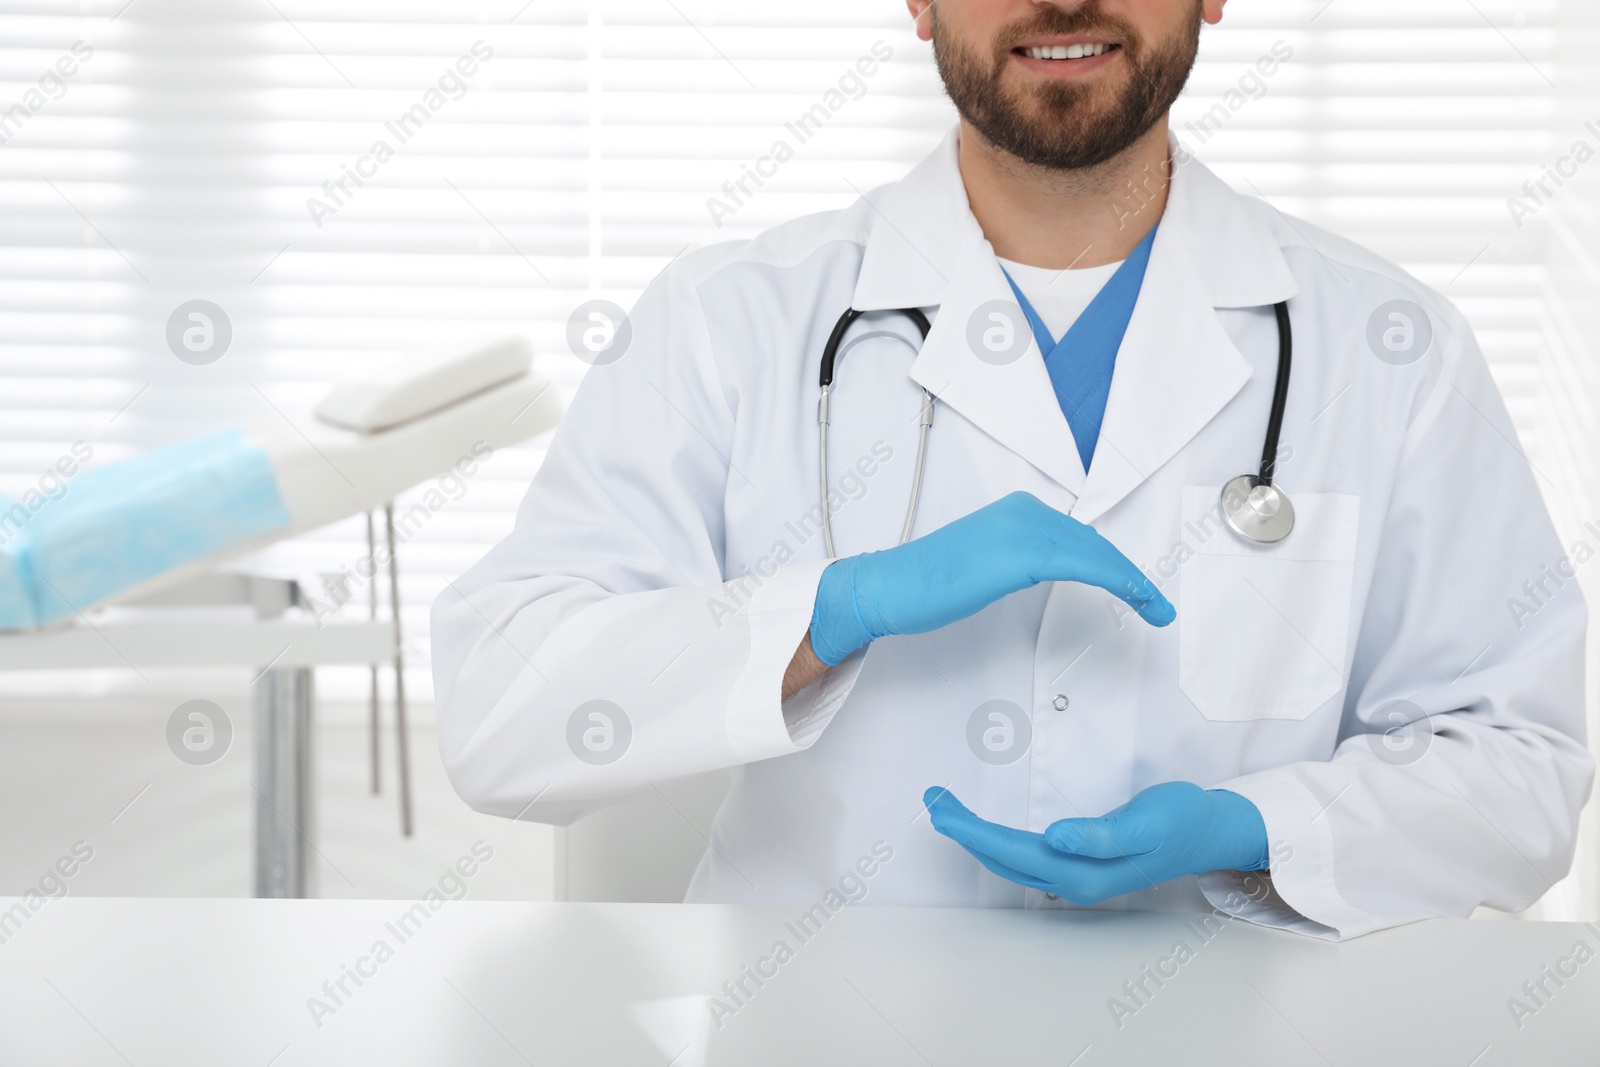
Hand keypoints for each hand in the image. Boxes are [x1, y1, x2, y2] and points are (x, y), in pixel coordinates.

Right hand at [808, 491, 1174, 665]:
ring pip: (1098, 554)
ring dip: (1134, 583)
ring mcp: (1023, 528)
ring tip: (1156, 610)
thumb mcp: (985, 562)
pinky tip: (1136, 598)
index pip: (1081, 537)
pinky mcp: (1021, 553)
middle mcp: (1025, 510)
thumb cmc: (928, 584)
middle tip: (1160, 607)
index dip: (1117, 565)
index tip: (1139, 591)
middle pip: (1096, 544)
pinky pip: (1086, 566)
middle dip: (1134, 576)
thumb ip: (1019, 558)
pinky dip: (1119, 582)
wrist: (890, 586)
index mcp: (1017, 510)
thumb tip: (1049, 570)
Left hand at [923, 782, 1268, 903]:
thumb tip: (1057, 837)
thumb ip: (1102, 834)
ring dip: (974, 835)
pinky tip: (982, 828)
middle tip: (932, 798)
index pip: (1012, 851)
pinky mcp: (1079, 865)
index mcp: (1085, 874)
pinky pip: (1024, 855)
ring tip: (945, 807)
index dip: (971, 830)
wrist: (1210, 831)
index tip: (941, 807)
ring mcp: (1075, 876)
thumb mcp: (1148, 821)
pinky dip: (995, 839)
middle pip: (1002, 858)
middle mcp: (1074, 881)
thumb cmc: (1181, 819)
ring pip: (1010, 859)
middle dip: (962, 830)